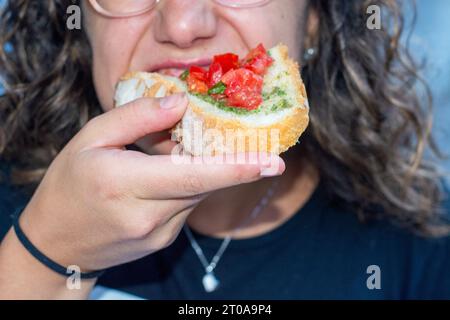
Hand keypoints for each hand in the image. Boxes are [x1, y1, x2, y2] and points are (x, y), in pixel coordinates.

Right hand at [17, 93, 284, 271]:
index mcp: (124, 184)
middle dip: (229, 163)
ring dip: (200, 170)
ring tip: (168, 156)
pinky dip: (188, 185)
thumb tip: (181, 102)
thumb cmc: (68, 185)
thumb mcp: (90, 139)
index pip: (192, 177)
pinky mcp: (164, 240)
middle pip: (203, 183)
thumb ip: (137, 117)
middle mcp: (146, 215)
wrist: (56, 245)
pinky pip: (188, 205)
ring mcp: (158, 234)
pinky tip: (164, 178)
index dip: (236, 169)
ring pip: (198, 193)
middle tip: (258, 150)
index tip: (273, 162)